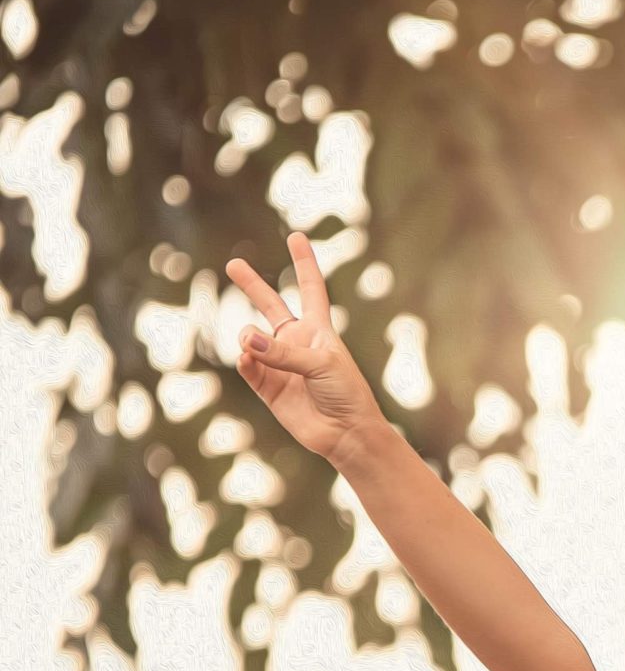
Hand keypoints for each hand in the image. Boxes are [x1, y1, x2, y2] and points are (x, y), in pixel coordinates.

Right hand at [226, 232, 386, 466]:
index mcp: (319, 329)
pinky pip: (248, 366)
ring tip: (251, 345)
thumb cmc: (346, 393)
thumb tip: (246, 341)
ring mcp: (280, 363)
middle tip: (233, 264)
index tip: (296, 237)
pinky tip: (247, 357)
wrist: (346, 433)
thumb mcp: (322, 364)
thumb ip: (284, 352)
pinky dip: (245, 360)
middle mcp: (296, 342)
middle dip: (252, 285)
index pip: (310, 288)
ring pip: (252, 338)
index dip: (304, 263)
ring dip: (248, 338)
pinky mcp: (268, 387)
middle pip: (270, 306)